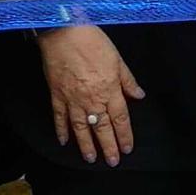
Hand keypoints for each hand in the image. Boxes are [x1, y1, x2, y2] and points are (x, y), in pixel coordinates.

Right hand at [37, 23, 144, 163]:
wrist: (64, 32)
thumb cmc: (93, 42)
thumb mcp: (117, 59)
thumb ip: (127, 80)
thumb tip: (138, 95)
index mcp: (110, 90)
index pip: (120, 119)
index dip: (124, 135)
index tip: (127, 148)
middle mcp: (92, 99)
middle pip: (102, 128)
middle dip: (108, 147)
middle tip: (112, 162)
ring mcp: (73, 100)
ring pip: (81, 128)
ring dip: (86, 145)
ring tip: (91, 159)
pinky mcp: (57, 95)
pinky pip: (59, 117)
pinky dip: (61, 130)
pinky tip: (64, 141)